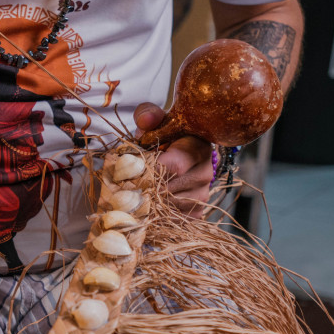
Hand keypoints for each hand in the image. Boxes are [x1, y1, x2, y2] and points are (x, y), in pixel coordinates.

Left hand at [134, 103, 213, 217]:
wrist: (177, 153)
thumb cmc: (164, 136)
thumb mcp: (156, 121)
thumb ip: (148, 116)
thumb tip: (146, 120)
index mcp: (198, 147)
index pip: (175, 165)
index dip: (150, 168)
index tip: (134, 167)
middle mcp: (205, 172)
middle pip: (167, 188)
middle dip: (144, 186)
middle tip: (128, 182)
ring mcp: (202, 194)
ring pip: (167, 205)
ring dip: (148, 201)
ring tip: (137, 190)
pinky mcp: (195, 212)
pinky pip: (171, 218)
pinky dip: (156, 213)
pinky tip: (148, 202)